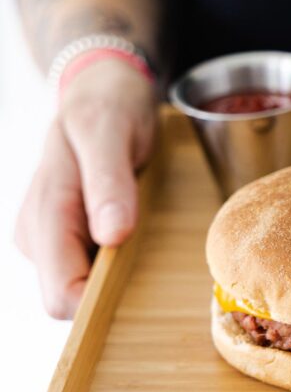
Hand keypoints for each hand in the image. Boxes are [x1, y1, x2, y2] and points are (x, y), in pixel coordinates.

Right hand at [15, 59, 155, 318]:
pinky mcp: (65, 232)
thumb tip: (111, 237)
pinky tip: (135, 231)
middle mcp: (37, 232)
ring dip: (116, 275)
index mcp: (44, 212)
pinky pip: (89, 266)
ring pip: (80, 284)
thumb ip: (108, 182)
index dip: (99, 304)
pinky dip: (116, 260)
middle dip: (111, 291)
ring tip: (145, 234)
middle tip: (153, 253)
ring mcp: (48, 234)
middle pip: (69, 297)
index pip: (61, 293)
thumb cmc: (108, 105)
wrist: (102, 87)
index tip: (144, 286)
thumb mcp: (111, 130)